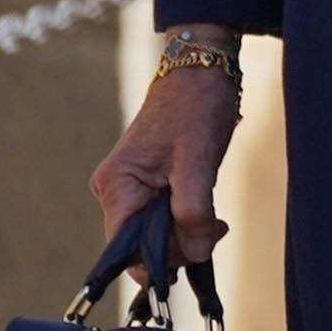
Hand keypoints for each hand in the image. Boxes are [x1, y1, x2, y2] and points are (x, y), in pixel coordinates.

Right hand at [88, 65, 237, 274]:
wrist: (202, 73)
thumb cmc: (196, 108)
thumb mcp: (198, 160)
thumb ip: (193, 211)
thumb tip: (194, 255)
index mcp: (116, 186)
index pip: (125, 249)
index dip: (160, 258)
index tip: (195, 248)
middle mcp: (115, 191)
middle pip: (141, 246)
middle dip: (181, 244)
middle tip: (216, 226)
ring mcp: (130, 189)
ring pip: (155, 235)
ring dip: (188, 232)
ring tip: (216, 218)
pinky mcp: (147, 186)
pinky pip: (163, 220)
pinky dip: (186, 221)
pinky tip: (207, 212)